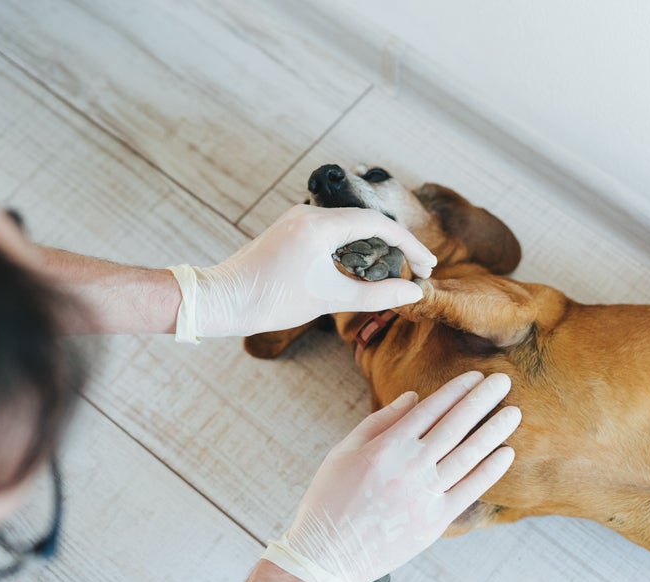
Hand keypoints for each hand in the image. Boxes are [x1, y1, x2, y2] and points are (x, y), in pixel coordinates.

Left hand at [168, 205, 436, 340]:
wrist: (222, 300)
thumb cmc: (271, 300)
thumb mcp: (330, 299)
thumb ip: (376, 295)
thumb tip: (413, 293)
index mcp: (319, 225)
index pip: (378, 225)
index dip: (409, 245)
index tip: (428, 266)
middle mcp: (309, 213)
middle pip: (367, 221)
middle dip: (395, 245)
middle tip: (416, 270)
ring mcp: (298, 219)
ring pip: (350, 226)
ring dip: (374, 246)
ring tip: (393, 271)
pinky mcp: (291, 229)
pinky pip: (332, 231)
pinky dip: (353, 248)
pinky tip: (361, 268)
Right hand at [262, 371, 518, 581]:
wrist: (326, 554)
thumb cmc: (329, 498)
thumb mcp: (343, 451)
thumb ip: (379, 421)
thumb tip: (414, 397)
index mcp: (385, 446)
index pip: (430, 409)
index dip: (456, 390)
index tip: (476, 376)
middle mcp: (409, 467)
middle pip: (455, 426)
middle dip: (481, 400)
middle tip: (504, 381)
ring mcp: (424, 495)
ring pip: (468, 455)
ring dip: (493, 431)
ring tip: (513, 413)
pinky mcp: (434, 522)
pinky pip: (468, 491)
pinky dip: (489, 470)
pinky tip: (506, 453)